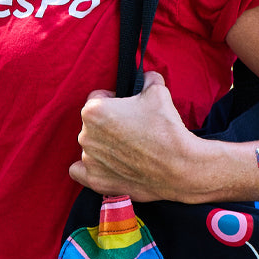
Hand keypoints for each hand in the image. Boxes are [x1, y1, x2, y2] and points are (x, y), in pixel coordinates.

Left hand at [69, 72, 200, 201]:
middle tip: (132, 129)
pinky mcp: (96, 180)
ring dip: (104, 145)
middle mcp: (86, 135)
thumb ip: (147, 79)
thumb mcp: (158, 91)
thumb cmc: (166, 128)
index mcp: (94, 110)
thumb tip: (147, 77)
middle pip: (92, 123)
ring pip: (91, 145)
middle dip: (109, 124)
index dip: (114, 100)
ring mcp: (89, 160)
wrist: (179, 166)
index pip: (97, 98)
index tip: (128, 108)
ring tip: (129, 149)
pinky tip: (104, 164)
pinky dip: (89, 168)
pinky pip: (79, 171)